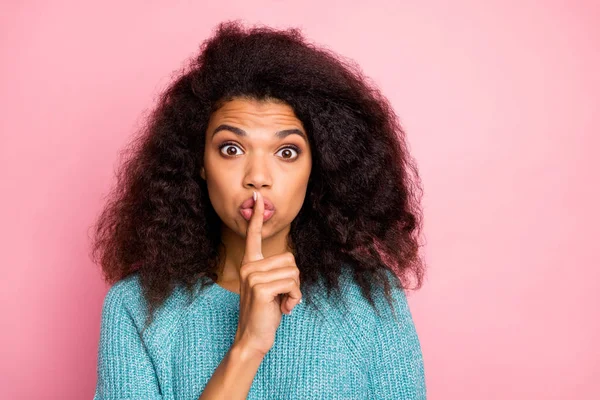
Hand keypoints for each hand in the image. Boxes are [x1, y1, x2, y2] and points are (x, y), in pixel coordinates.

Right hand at [233, 190, 302, 356]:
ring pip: (293, 272)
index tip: (258, 198)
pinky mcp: (261, 288)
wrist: (253, 338)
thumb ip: (277, 273)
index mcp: (250, 264)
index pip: (253, 237)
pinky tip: (284, 308)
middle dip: (294, 280)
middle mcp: (249, 267)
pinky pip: (292, 284)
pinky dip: (294, 298)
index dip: (257, 217)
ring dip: (295, 291)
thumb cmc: (266, 313)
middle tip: (283, 296)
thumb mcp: (271, 288)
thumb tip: (292, 267)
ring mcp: (253, 277)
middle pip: (290, 259)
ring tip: (282, 303)